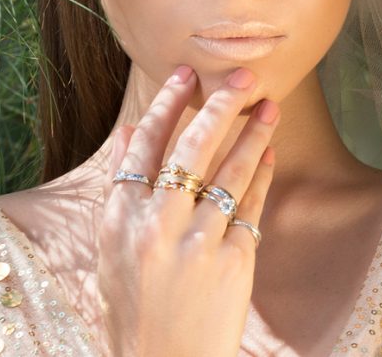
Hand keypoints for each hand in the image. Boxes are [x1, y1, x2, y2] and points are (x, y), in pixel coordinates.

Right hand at [97, 65, 278, 356]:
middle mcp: (157, 225)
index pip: (145, 144)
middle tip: (241, 75)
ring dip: (252, 133)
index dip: (167, 104)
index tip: (184, 74)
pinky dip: (261, 175)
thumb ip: (121, 188)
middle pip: (192, 147)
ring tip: (269, 106)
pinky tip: (270, 152)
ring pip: (229, 170)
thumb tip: (131, 131)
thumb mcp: (111, 250)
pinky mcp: (233, 261)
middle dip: (218, 104)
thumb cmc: (133, 308)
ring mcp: (197, 242)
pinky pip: (251, 205)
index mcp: (120, 219)